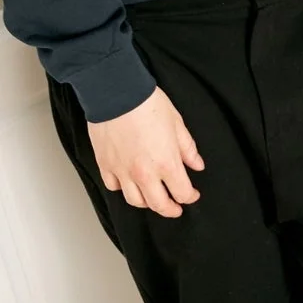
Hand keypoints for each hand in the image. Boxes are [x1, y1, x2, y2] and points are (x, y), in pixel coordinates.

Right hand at [87, 86, 204, 216]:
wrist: (116, 92)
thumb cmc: (147, 103)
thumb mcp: (177, 123)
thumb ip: (188, 149)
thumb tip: (197, 165)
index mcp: (166, 163)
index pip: (182, 193)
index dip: (190, 196)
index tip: (192, 194)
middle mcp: (144, 173)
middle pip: (158, 205)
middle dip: (170, 209)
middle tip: (175, 208)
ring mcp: (122, 171)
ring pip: (135, 200)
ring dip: (147, 202)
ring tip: (153, 197)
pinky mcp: (105, 165)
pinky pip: (114, 186)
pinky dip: (122, 188)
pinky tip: (128, 183)